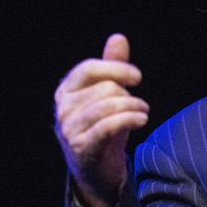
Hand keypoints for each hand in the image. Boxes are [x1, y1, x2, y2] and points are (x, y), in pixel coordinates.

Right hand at [54, 34, 148, 206]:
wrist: (96, 169)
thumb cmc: (102, 126)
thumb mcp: (108, 95)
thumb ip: (113, 67)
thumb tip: (118, 37)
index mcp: (66, 91)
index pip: (87, 69)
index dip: (115, 68)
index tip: (137, 77)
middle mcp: (63, 108)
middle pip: (104, 88)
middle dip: (129, 95)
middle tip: (140, 105)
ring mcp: (70, 129)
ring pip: (108, 106)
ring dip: (134, 107)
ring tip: (143, 112)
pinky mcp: (82, 147)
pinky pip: (108, 126)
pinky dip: (130, 119)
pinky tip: (142, 119)